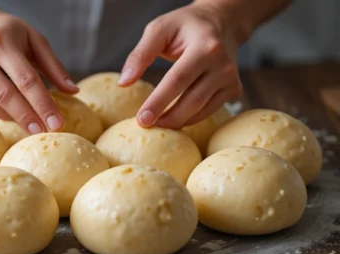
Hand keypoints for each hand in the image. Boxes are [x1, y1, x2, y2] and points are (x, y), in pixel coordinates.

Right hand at [0, 3, 76, 133]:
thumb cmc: (1, 30)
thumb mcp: (30, 36)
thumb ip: (52, 64)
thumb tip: (72, 91)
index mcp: (1, 41)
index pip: (26, 79)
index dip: (43, 104)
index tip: (57, 123)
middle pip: (7, 96)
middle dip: (28, 117)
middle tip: (44, 132)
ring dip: (14, 118)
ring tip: (31, 124)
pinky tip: (10, 113)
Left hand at [120, 3, 242, 128]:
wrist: (223, 23)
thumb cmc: (186, 26)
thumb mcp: (159, 29)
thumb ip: (140, 54)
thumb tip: (123, 83)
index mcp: (206, 47)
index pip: (178, 80)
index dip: (158, 102)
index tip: (141, 120)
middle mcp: (223, 65)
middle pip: (192, 101)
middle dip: (167, 118)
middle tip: (145, 126)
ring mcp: (231, 79)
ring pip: (202, 111)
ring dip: (177, 122)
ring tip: (156, 123)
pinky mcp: (234, 90)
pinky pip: (209, 111)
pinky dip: (189, 119)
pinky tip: (173, 118)